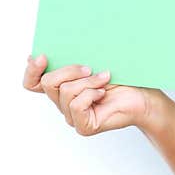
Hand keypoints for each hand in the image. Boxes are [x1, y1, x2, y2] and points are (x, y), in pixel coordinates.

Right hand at [22, 54, 165, 135]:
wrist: (143, 95)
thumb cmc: (121, 79)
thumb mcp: (93, 64)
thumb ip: (72, 59)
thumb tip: (49, 49)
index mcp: (62, 87)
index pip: (32, 83)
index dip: (31, 71)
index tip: (41, 56)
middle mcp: (63, 103)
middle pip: (48, 83)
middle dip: (68, 70)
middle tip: (89, 67)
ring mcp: (72, 116)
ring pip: (65, 92)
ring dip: (87, 82)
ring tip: (104, 78)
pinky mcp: (83, 126)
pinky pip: (76, 105)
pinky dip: (91, 94)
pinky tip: (104, 93)